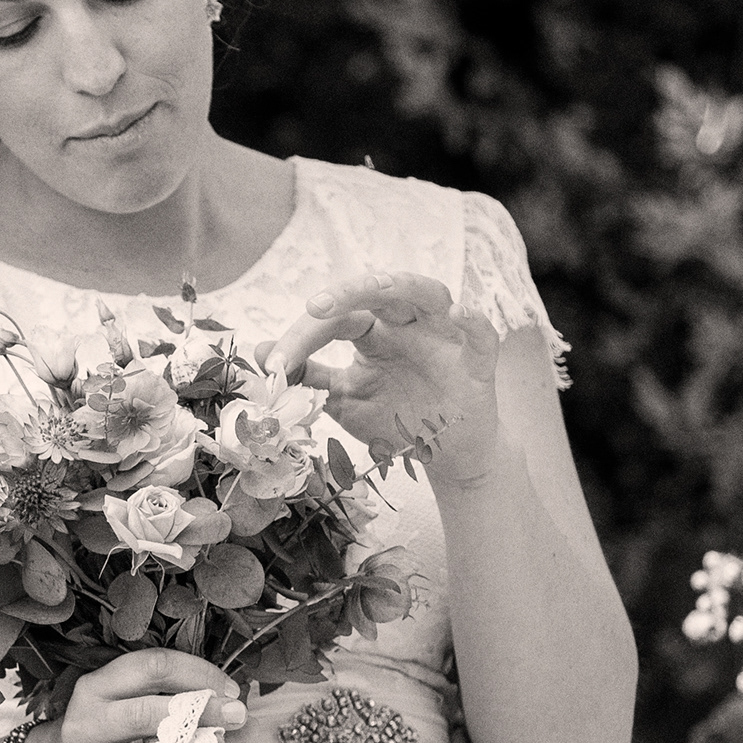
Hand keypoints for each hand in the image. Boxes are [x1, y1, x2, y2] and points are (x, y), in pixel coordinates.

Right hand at [41, 651, 244, 742]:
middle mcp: (84, 722)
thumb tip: (233, 702)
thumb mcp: (126, 703)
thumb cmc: (109, 734)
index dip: (197, 673)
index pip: (151, 666)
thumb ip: (170, 696)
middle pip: (146, 711)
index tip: (230, 689)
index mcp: (95, 687)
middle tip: (238, 716)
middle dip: (201, 712)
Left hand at [269, 270, 503, 483]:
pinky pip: (482, 335)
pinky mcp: (479, 363)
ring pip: (430, 293)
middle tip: (314, 307)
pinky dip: (474, 321)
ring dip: (404, 285)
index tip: (274, 363)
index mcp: (375, 332)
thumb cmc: (396, 419)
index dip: (303, 337)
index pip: (336, 320)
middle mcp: (408, 325)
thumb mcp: (344, 400)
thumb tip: (260, 354)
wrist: (446, 456)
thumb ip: (308, 376)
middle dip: (348, 293)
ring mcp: (445, 339)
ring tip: (379, 287)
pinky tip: (459, 314)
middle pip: (381, 291)